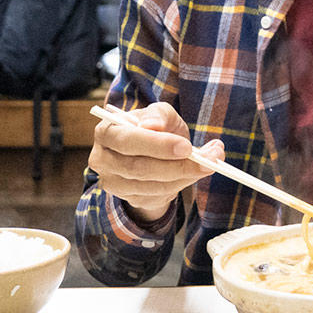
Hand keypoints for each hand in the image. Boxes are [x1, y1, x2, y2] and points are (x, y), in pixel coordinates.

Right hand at [88, 102, 223, 222]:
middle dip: (176, 166)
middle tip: (207, 161)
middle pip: (137, 168)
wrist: (154, 151)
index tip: (187, 146)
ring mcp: (113, 183)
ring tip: (209, 164)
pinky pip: (158, 196)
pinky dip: (181, 185)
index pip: (128, 140)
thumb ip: (159, 115)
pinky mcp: (129, 198)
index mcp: (106, 132)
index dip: (157, 145)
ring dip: (184, 177)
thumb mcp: (160, 114)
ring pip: (151, 186)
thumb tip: (153, 126)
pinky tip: (192, 173)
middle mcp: (103, 159)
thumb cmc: (156, 127)